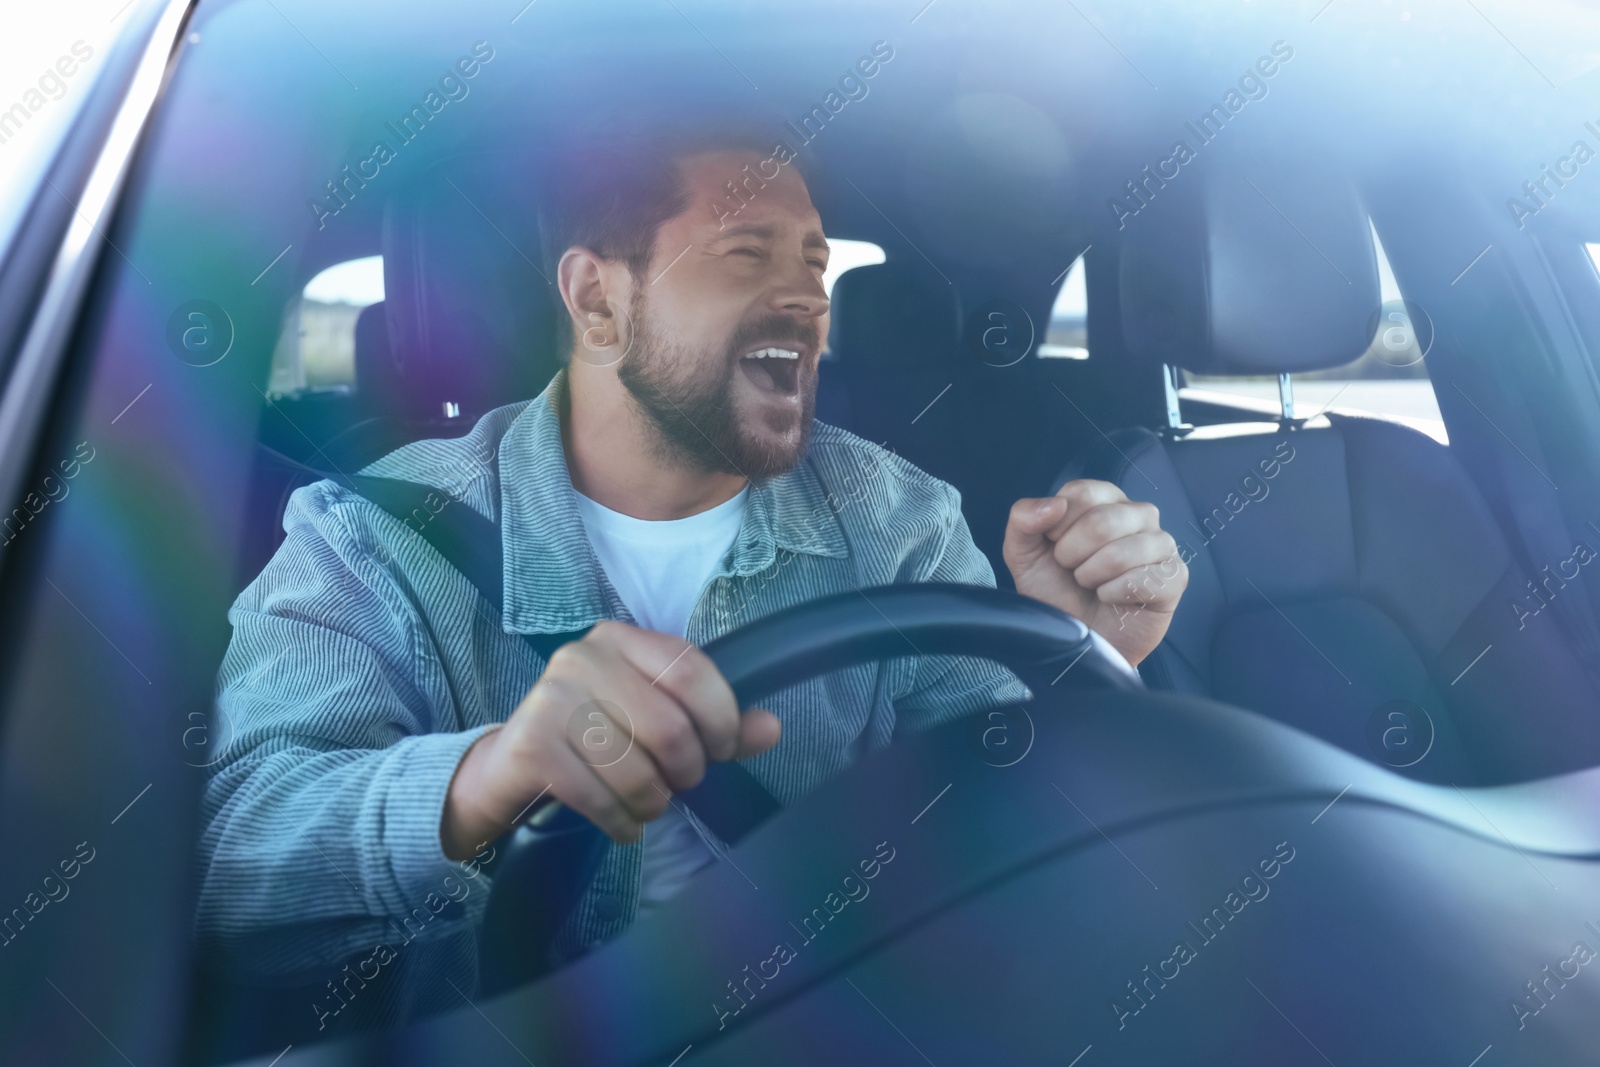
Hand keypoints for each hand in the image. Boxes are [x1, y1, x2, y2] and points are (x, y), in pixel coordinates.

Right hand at [441, 621, 780, 859]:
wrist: (511, 767)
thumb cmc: (596, 738)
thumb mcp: (657, 720)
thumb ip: (717, 724)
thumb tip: (770, 729)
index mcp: (621, 640)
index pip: (691, 670)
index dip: (721, 717)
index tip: (722, 749)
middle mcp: (582, 658)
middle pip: (670, 727)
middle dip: (687, 772)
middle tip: (678, 784)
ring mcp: (551, 699)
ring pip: (636, 770)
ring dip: (653, 804)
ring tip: (646, 804)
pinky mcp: (532, 746)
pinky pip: (600, 799)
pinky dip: (623, 823)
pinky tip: (622, 823)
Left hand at [1002, 480, 1187, 667]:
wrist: (1076, 641)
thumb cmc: (1056, 592)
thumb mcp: (1024, 554)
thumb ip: (1023, 519)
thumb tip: (1054, 504)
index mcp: (1105, 500)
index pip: (1082, 493)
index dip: (1057, 527)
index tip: (1054, 548)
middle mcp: (1139, 514)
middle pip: (1101, 521)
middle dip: (1072, 555)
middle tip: (1072, 572)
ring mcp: (1162, 544)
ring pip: (1121, 552)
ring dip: (1091, 577)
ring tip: (1091, 586)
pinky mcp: (1175, 577)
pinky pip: (1142, 580)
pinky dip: (1113, 595)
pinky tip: (1112, 600)